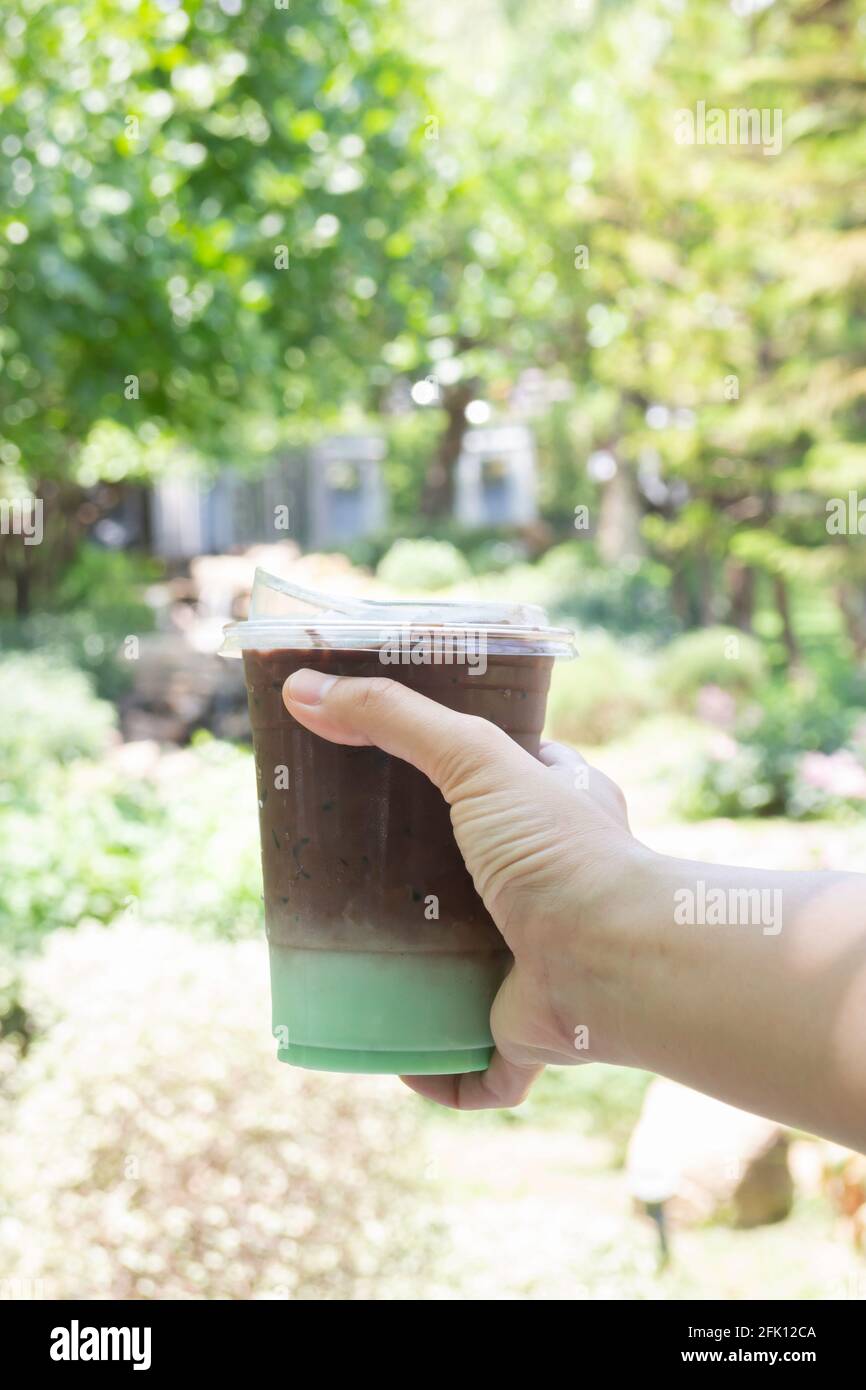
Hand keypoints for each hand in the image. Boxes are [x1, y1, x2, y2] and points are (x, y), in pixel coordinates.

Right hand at [283, 668, 652, 1109]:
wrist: (619, 965)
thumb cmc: (562, 855)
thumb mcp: (477, 757)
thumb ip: (394, 718)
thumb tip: (302, 688)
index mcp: (557, 820)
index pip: (496, 788)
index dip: (442, 780)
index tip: (380, 778)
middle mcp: (551, 891)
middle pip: (466, 880)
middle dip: (410, 882)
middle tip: (343, 870)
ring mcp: (538, 965)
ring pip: (465, 969)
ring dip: (415, 972)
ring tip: (347, 956)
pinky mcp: (524, 1035)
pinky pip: (474, 1065)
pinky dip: (436, 1068)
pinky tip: (391, 1053)